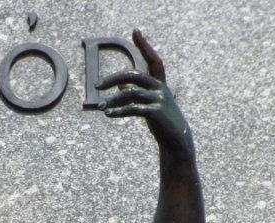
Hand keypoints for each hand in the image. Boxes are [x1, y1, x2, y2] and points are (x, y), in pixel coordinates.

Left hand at [96, 30, 193, 155]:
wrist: (177, 140)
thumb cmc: (162, 121)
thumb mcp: (148, 104)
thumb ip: (136, 93)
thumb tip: (121, 86)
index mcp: (160, 84)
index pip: (154, 60)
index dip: (145, 45)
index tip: (135, 31)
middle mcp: (160, 88)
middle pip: (134, 75)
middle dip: (113, 78)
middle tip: (97, 84)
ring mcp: (159, 99)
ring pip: (131, 93)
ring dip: (113, 100)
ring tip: (101, 106)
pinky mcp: (155, 112)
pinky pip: (133, 108)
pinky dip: (119, 110)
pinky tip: (109, 114)